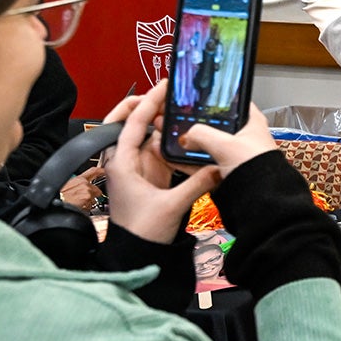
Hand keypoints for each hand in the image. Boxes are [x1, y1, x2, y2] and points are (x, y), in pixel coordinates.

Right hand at [58, 166, 104, 210]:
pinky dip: (86, 208)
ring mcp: (88, 193)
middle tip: (85, 198)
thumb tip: (79, 187)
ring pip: (94, 199)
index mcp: (79, 179)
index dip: (101, 171)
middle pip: (96, 189)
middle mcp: (85, 184)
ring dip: (88, 202)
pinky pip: (90, 206)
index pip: (93, 171)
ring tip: (78, 204)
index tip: (105, 171)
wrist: (56, 204)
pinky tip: (79, 207)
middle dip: (93, 194)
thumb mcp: (66, 185)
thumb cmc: (58, 196)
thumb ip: (76, 184)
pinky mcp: (88, 201)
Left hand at [101, 81, 219, 242]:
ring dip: (157, 121)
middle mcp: (124, 161)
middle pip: (128, 122)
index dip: (148, 101)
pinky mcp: (146, 177)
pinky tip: (179, 134)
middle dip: (144, 105)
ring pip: (143, 136)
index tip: (163, 85)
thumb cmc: (142, 233)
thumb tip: (219, 166)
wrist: (135, 255)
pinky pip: (153, 150)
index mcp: (121, 163)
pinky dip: (164, 139)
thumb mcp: (171, 206)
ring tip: (177, 109)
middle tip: (164, 94)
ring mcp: (135, 168)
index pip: (132, 122)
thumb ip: (197, 184)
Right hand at [178, 104, 276, 178]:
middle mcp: (245, 138)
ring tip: (174, 140)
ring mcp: (235, 156)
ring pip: (209, 146)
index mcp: (252, 122)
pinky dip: (191, 162)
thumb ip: (202, 134)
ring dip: (193, 145)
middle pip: (218, 125)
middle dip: (198, 125)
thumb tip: (187, 134)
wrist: (262, 200)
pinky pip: (205, 164)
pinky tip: (176, 159)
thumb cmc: (257, 169)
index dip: (217, 100)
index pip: (234, 102)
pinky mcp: (227, 172)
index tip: (199, 98)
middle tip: (180, 121)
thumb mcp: (225, 144)